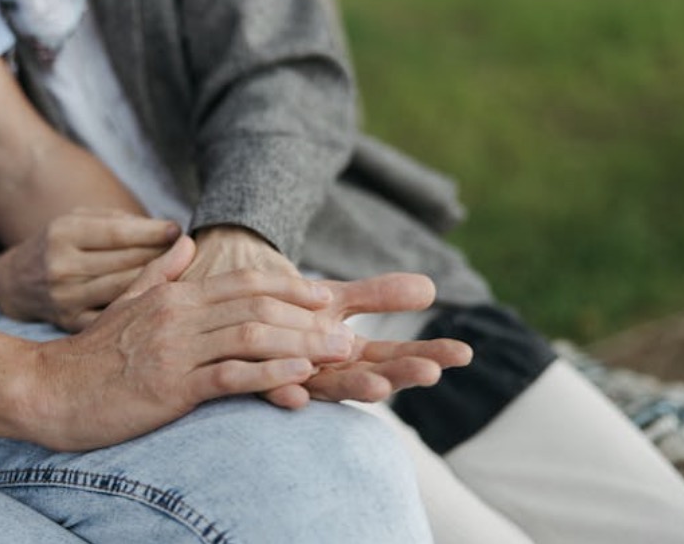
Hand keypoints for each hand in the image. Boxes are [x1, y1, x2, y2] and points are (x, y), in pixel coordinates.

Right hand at [0, 208, 179, 331]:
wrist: (17, 283)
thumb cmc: (61, 243)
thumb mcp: (79, 219)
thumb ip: (119, 222)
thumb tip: (169, 231)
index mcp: (64, 234)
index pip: (118, 234)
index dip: (153, 232)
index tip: (178, 230)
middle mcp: (62, 268)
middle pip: (126, 263)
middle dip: (162, 256)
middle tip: (188, 253)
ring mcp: (66, 299)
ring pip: (126, 291)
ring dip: (159, 283)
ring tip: (180, 275)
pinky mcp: (72, 324)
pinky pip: (116, 317)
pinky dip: (142, 309)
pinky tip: (160, 302)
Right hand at [25, 236, 360, 450]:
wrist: (46, 388)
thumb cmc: (90, 355)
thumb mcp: (125, 304)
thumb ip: (158, 272)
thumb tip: (184, 241)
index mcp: (173, 295)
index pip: (242, 283)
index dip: (289, 288)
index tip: (325, 298)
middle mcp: (179, 315)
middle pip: (257, 307)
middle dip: (308, 319)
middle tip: (348, 332)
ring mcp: (174, 349)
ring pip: (251, 338)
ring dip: (302, 346)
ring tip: (339, 354)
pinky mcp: (168, 386)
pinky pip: (228, 376)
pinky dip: (268, 375)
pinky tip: (299, 379)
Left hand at [181, 227, 471, 407]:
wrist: (220, 288)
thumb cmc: (279, 304)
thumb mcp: (334, 300)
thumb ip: (377, 297)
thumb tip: (432, 289)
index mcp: (342, 356)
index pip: (394, 358)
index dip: (426, 355)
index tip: (462, 355)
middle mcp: (318, 372)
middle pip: (368, 375)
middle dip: (400, 375)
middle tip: (431, 371)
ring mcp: (286, 378)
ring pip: (323, 386)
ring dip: (351, 385)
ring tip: (380, 384)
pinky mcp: (246, 379)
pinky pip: (264, 388)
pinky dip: (282, 390)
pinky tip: (299, 394)